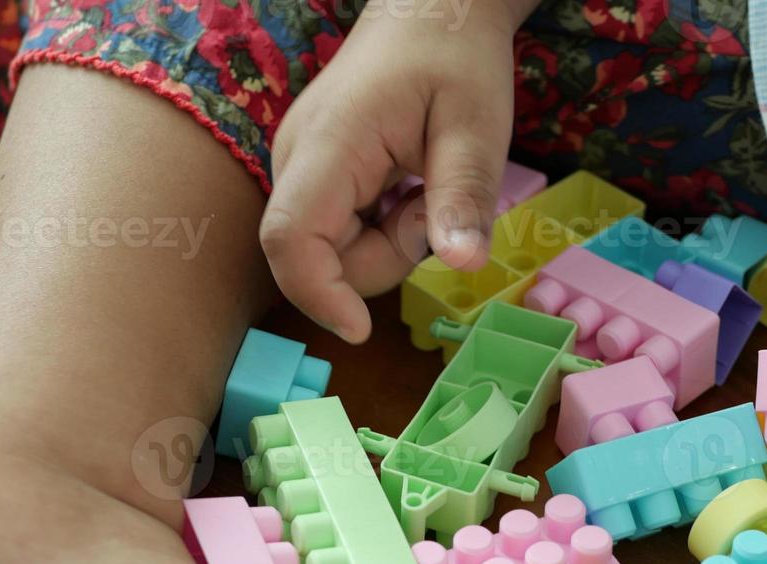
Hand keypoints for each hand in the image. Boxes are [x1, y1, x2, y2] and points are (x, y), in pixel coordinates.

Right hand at [260, 0, 532, 341]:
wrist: (430, 11)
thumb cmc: (453, 56)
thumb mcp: (477, 124)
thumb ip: (464, 195)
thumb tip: (463, 265)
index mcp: (329, 144)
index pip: (290, 239)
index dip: (317, 295)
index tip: (362, 330)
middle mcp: (297, 161)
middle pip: (318, 257)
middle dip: (384, 258)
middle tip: (435, 208)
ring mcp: (301, 170)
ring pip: (332, 251)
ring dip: (388, 243)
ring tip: (423, 186)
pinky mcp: (316, 179)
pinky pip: (341, 233)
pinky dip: (382, 230)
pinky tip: (406, 187)